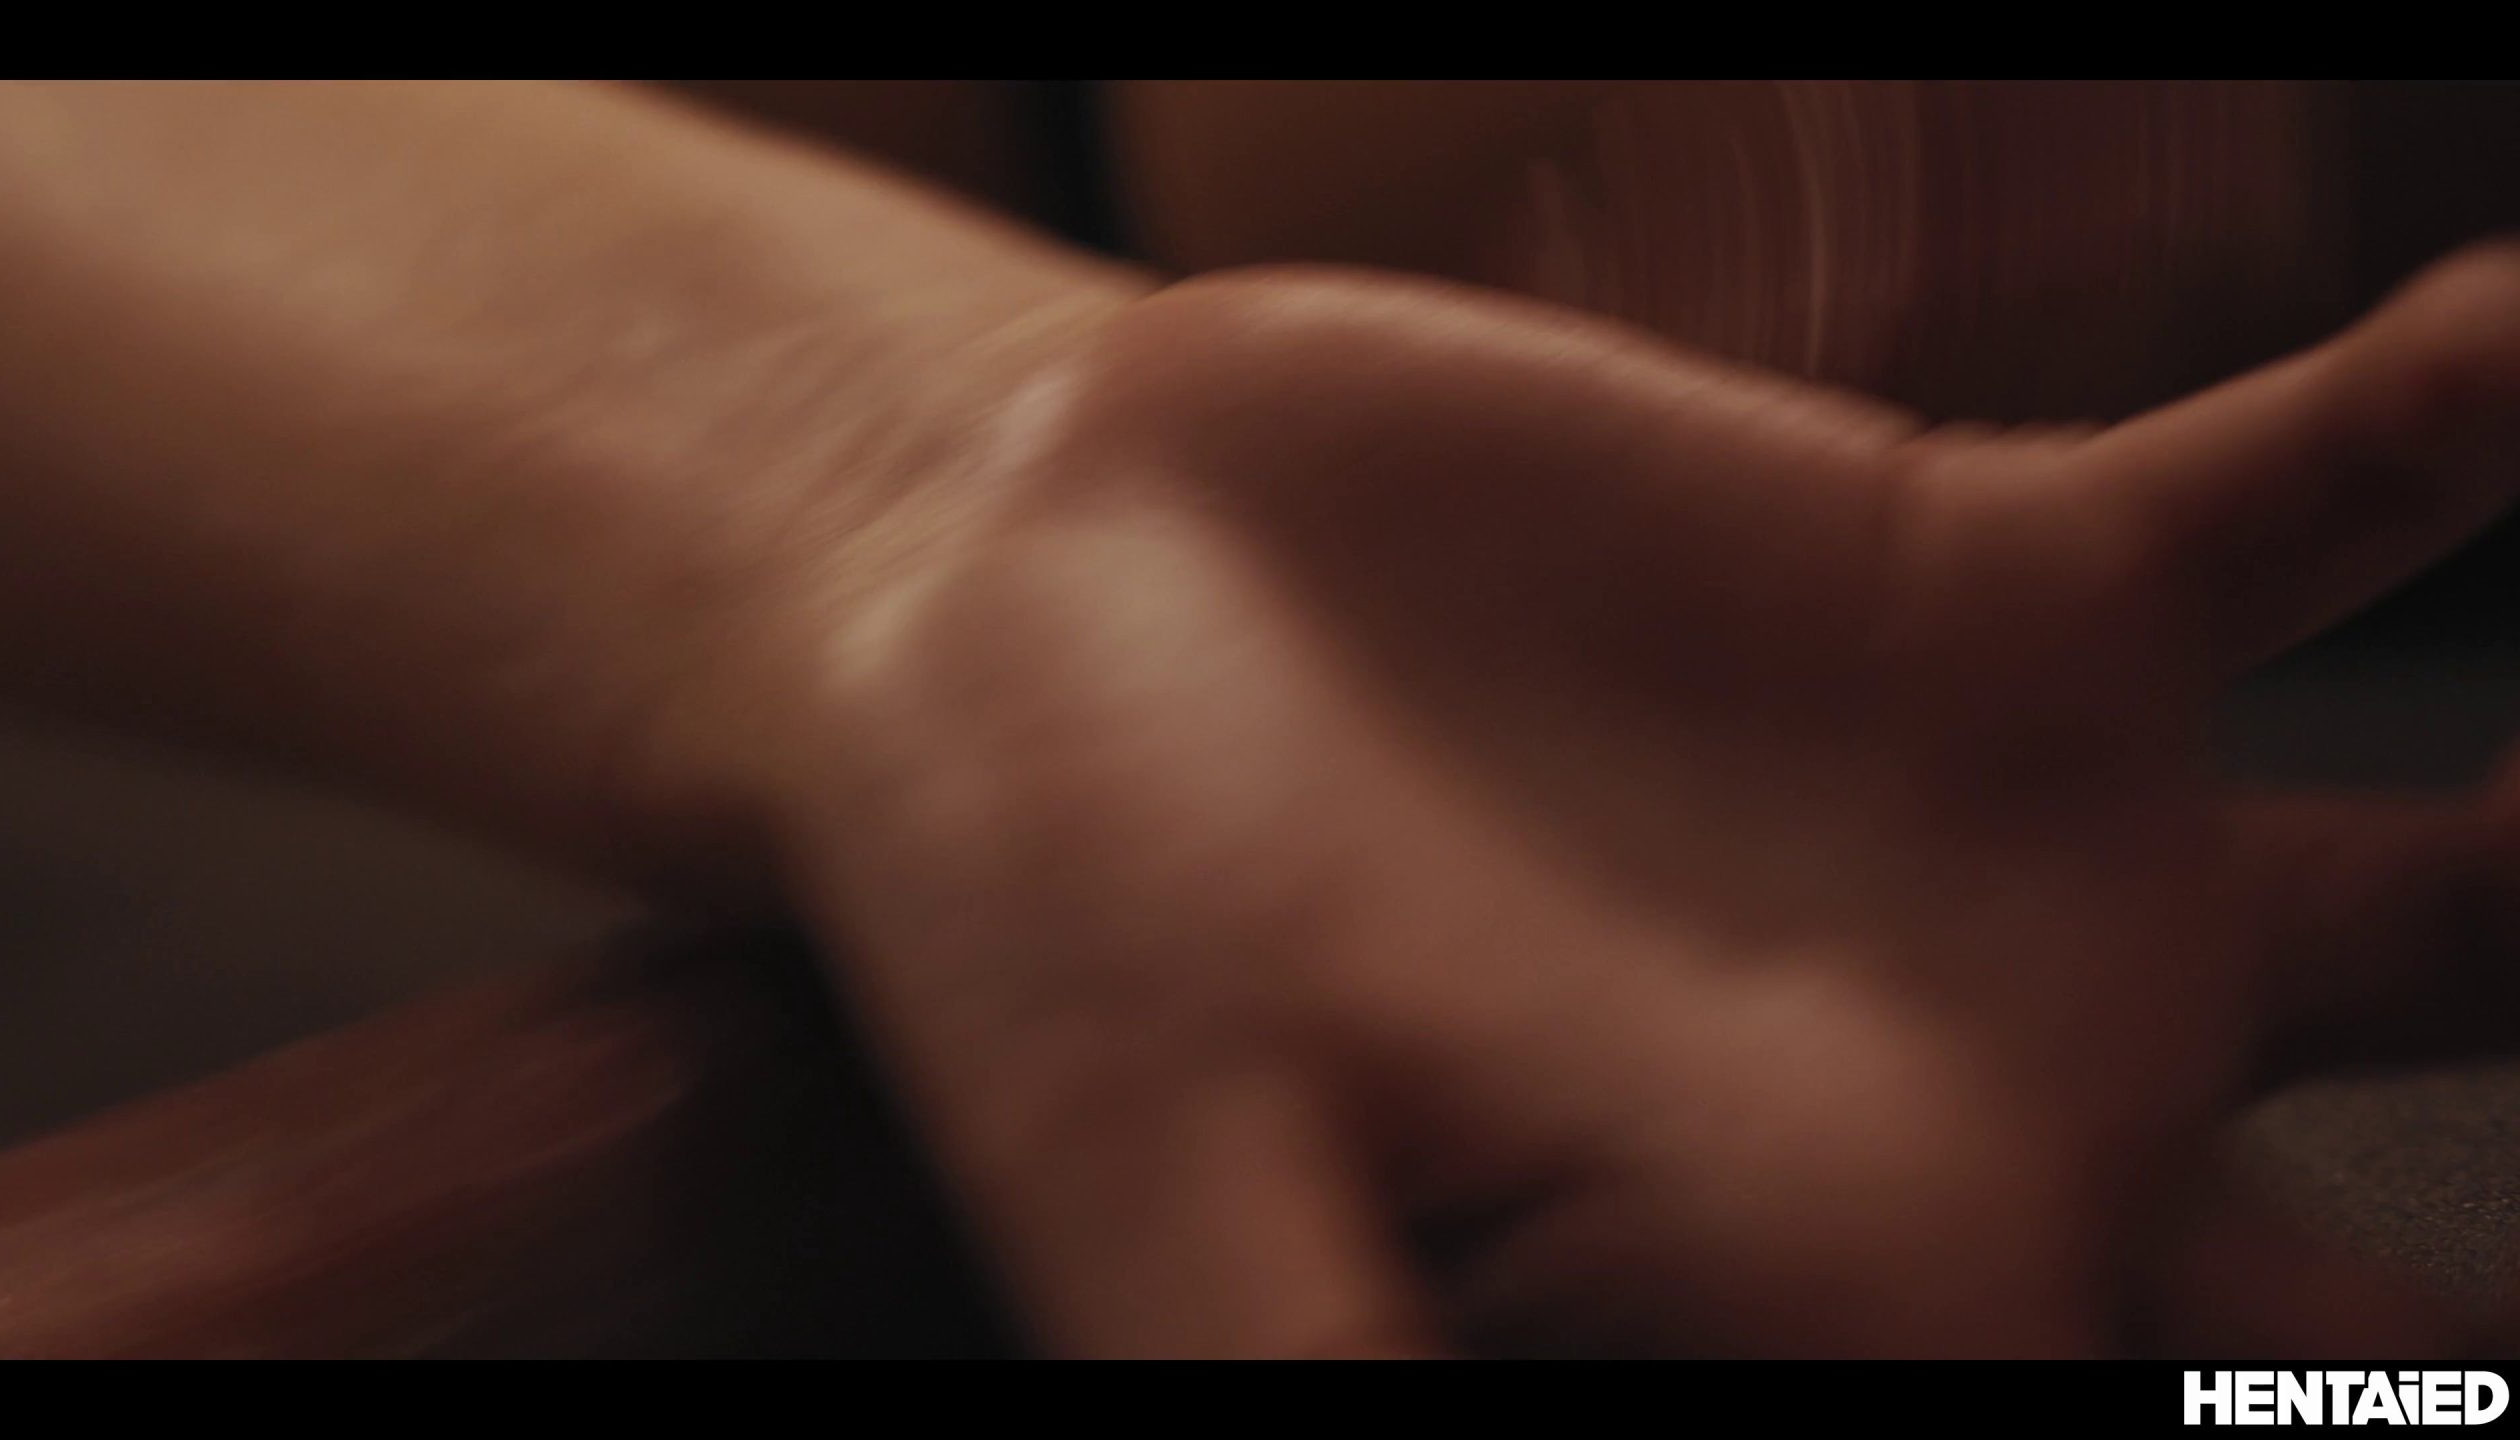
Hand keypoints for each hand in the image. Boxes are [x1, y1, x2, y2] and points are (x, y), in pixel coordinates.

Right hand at [720, 243, 2519, 1356]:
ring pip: (2502, 893)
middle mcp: (2010, 1108)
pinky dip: (2469, 425)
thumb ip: (1353, 1410)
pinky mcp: (2007, 569)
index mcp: (1844, 1314)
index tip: (2478, 1392)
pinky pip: (2325, 506)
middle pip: (2459, 1288)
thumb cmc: (1065, 942)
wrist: (1022, 582)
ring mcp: (2044, 837)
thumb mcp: (1197, 1241)